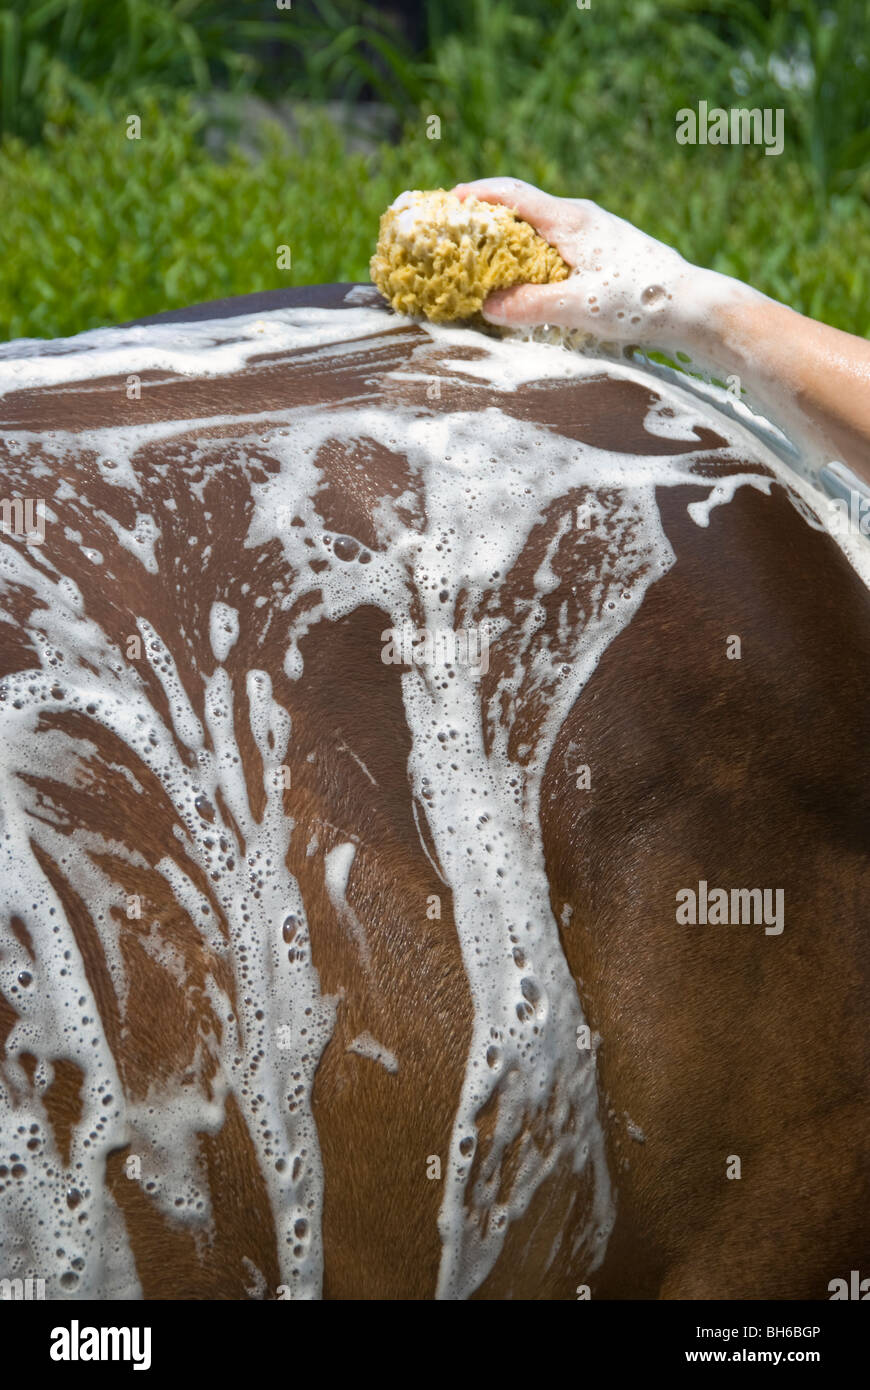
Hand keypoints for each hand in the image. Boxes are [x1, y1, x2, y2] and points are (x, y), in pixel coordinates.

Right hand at [452, 177, 707, 347]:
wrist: (691, 305)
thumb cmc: (639, 301)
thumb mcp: (579, 307)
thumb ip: (531, 305)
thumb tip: (488, 306)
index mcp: (570, 220)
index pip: (513, 195)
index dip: (477, 195)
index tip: (448, 202)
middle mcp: (581, 218)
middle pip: (523, 207)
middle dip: (487, 218)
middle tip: (457, 234)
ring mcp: (594, 233)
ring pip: (540, 227)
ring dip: (509, 238)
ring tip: (484, 259)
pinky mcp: (604, 252)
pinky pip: (555, 244)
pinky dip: (531, 254)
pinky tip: (526, 278)